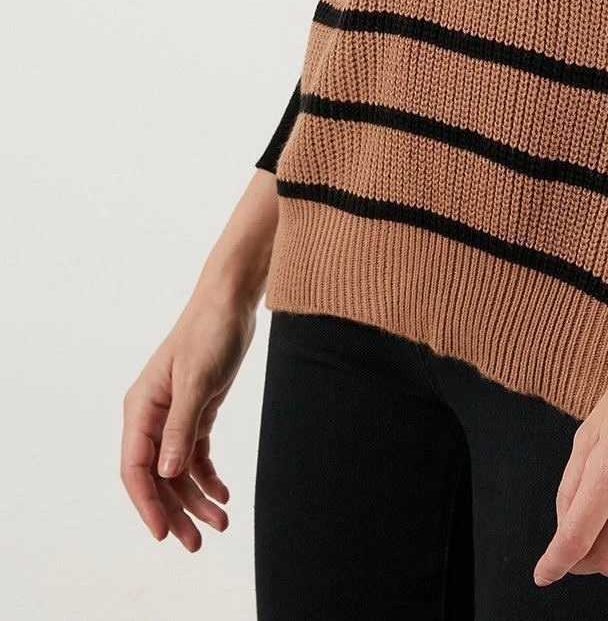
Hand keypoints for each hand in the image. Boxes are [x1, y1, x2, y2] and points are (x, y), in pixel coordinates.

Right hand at [120, 294, 256, 551]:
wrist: (231, 303)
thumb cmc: (208, 333)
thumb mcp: (196, 380)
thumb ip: (180, 426)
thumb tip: (165, 473)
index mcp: (141, 408)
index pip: (135, 467)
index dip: (147, 503)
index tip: (163, 533)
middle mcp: (151, 417)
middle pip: (157, 477)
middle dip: (175, 512)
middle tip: (196, 544)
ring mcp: (173, 417)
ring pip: (177, 472)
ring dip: (196, 499)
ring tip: (220, 524)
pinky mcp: (196, 413)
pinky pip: (195, 457)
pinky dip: (208, 478)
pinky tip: (223, 495)